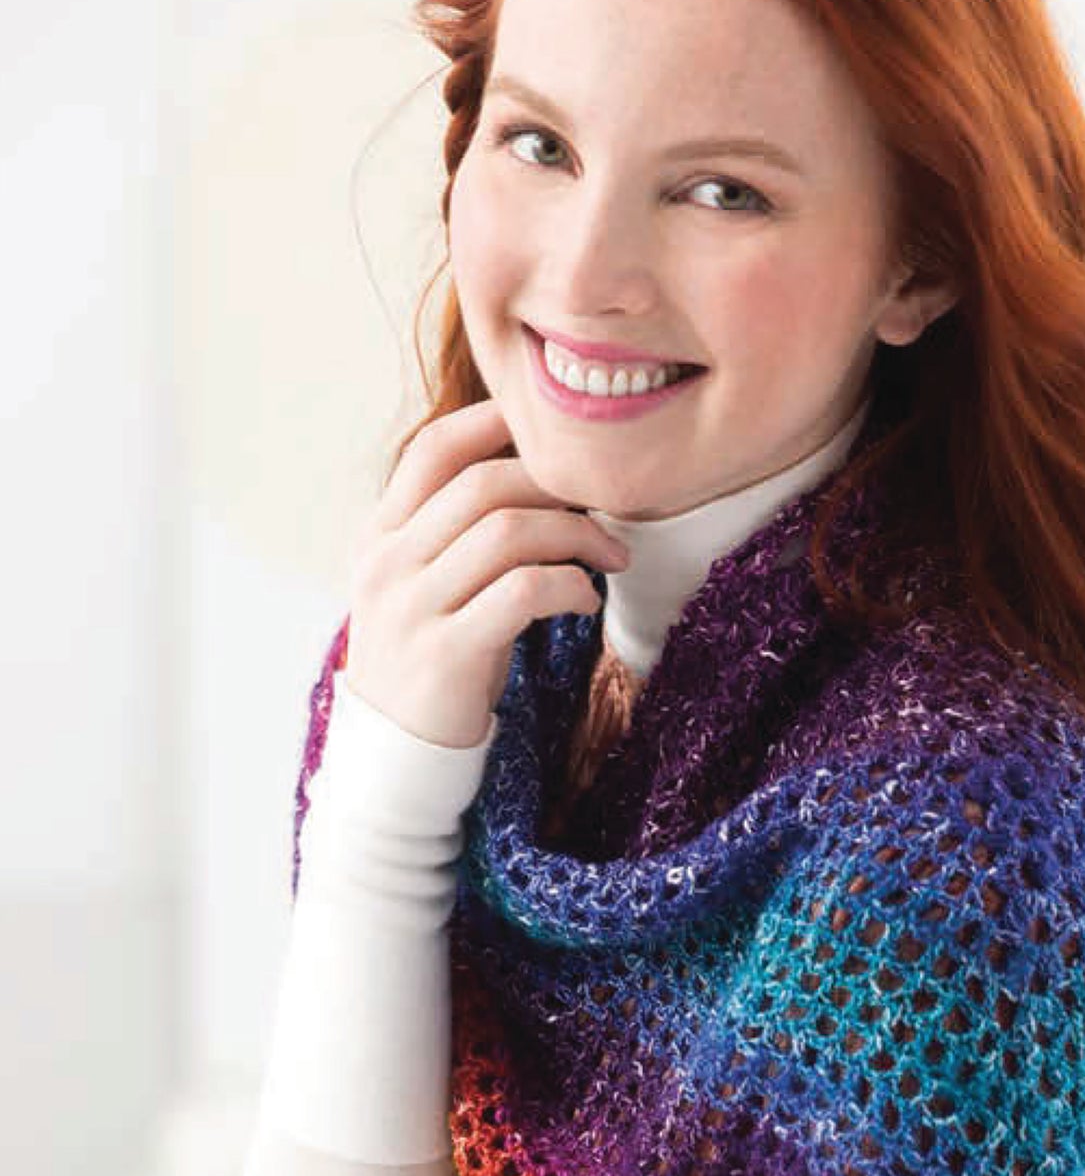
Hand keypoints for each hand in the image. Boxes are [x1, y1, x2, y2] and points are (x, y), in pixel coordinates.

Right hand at [343, 399, 630, 749]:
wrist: (398, 754)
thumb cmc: (433, 660)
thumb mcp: (427, 586)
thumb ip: (457, 532)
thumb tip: (541, 474)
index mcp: (381, 535)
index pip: (434, 448)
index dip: (495, 421)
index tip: (554, 430)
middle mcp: (389, 562)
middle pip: (485, 483)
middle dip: (559, 487)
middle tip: (605, 509)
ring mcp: (412, 607)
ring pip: (509, 531)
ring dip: (577, 535)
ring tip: (611, 555)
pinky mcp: (446, 653)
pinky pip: (523, 592)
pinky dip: (569, 585)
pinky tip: (586, 599)